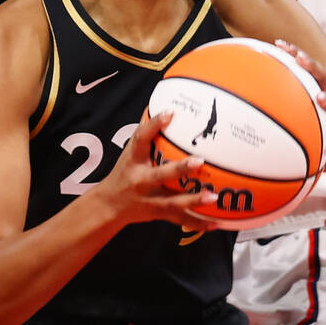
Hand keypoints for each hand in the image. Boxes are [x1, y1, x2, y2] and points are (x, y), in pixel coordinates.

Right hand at [94, 112, 217, 229]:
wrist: (110, 205)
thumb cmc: (125, 170)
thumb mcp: (130, 150)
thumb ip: (146, 130)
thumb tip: (164, 101)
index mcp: (134, 160)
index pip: (141, 138)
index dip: (154, 125)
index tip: (170, 113)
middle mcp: (142, 180)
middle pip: (160, 175)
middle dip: (180, 169)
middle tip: (200, 161)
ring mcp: (150, 199)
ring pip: (173, 202)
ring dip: (194, 200)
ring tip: (213, 197)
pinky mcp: (159, 214)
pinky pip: (180, 219)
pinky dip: (198, 223)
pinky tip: (216, 223)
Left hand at [273, 40, 325, 181]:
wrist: (325, 153)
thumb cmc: (302, 128)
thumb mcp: (288, 114)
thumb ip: (271, 102)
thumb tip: (239, 92)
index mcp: (312, 90)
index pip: (304, 67)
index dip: (293, 53)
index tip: (279, 44)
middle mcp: (325, 100)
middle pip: (322, 77)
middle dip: (312, 66)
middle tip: (300, 59)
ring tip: (321, 98)